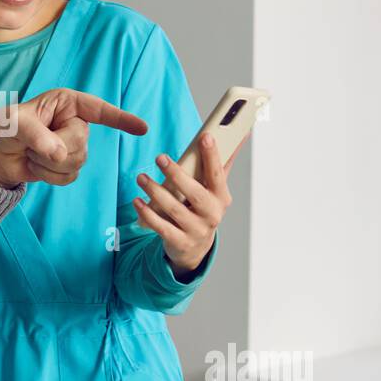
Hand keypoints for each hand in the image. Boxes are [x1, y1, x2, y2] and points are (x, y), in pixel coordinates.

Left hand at [0, 88, 147, 188]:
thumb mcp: (12, 125)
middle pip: (82, 142)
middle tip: (31, 145)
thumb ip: (36, 136)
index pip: (98, 110)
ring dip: (49, 164)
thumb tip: (59, 154)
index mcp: (65, 102)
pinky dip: (49, 177)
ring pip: (78, 162)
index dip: (120, 119)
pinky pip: (69, 177)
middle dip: (55, 149)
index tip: (143, 128)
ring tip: (31, 154)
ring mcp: (73, 145)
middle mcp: (74, 122)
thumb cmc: (2, 129)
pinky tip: (36, 167)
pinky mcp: (68, 165)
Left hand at [132, 133, 243, 274]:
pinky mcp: (180, 242)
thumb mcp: (215, 189)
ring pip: (174, 209)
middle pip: (194, 193)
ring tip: (141, 177)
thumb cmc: (204, 208)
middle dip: (177, 174)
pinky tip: (137, 201)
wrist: (196, 247)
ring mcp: (196, 230)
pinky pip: (161, 227)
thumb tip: (242, 132)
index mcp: (221, 197)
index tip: (205, 136)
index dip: (213, 155)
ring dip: (156, 191)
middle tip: (160, 157)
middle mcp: (211, 214)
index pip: (218, 174)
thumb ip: (223, 162)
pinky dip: (148, 214)